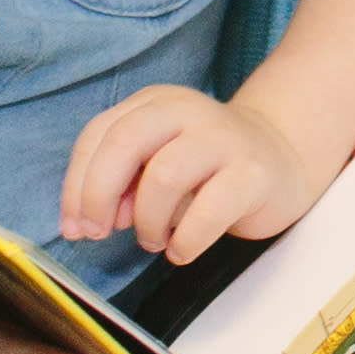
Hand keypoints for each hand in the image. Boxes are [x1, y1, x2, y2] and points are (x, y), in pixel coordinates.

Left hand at [71, 84, 321, 263]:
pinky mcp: (253, 173)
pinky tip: (181, 250)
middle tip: (100, 234)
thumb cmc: (207, 168)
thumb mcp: (157, 162)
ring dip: (147, 221)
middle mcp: (187, 111)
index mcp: (155, 104)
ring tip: (154, 240)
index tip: (73, 226)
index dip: (76, 184)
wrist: (281, 158)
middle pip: (124, 142)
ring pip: (163, 176)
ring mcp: (224, 139)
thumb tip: (96, 218)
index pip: (99, 134)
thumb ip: (123, 182)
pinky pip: (207, 212)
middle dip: (98, 196)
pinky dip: (184, 241)